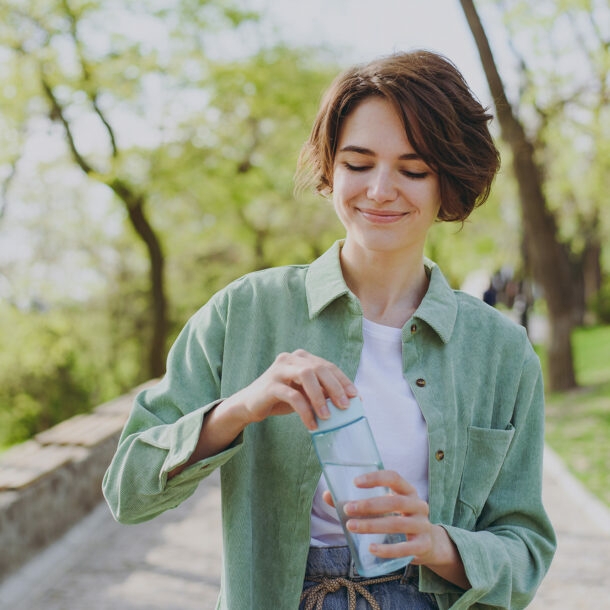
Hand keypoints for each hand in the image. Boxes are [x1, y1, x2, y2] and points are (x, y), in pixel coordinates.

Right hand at [227, 349, 357, 430]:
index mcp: (302, 357)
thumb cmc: (281, 397)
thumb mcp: (305, 393)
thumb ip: (322, 392)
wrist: (250, 405)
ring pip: (306, 376)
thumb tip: (348, 400)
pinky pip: (293, 396)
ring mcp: (279, 369)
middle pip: (319, 368)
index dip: (343, 380)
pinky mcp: (270, 385)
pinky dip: (305, 411)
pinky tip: (312, 424)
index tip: (355, 396)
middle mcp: (291, 358)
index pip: (327, 366)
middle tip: (345, 407)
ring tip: (327, 416)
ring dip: (320, 397)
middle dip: (335, 387)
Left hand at [323, 470, 469, 588]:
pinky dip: (387, 549)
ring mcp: (423, 525)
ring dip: (372, 525)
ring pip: (397, 524)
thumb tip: (327, 495)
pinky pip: (405, 548)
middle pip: (394, 501)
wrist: (427, 543)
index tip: (355, 482)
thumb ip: (356, 501)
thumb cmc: (397, 519)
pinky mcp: (423, 545)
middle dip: (369, 505)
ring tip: (351, 527)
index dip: (375, 478)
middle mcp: (418, 504)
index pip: (394, 477)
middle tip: (348, 509)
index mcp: (408, 490)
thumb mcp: (383, 508)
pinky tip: (371, 548)